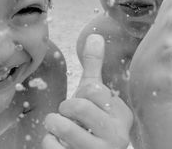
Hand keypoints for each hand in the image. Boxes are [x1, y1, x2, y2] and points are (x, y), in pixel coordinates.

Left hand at [42, 34, 132, 148]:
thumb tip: (95, 35)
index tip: (85, 106)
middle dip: (65, 108)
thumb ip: (95, 67)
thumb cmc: (90, 121)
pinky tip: (59, 145)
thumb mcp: (94, 95)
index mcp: (122, 115)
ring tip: (59, 128)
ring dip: (54, 123)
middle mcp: (118, 136)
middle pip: (79, 106)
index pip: (93, 89)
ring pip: (65, 127)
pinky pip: (53, 147)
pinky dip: (48, 141)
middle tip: (67, 115)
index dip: (80, 94)